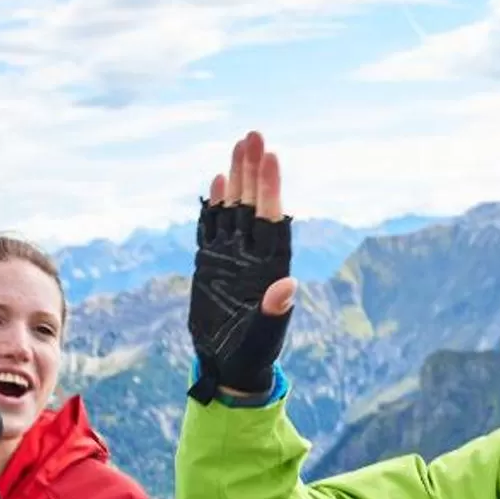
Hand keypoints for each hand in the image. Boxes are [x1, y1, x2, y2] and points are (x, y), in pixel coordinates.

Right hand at [189, 130, 297, 401]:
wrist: (230, 364)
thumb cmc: (254, 353)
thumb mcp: (264, 335)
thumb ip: (274, 311)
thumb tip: (288, 287)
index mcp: (270, 266)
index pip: (270, 218)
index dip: (270, 188)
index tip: (271, 157)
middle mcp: (251, 254)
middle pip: (252, 203)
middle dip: (253, 169)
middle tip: (254, 134)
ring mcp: (231, 255)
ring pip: (234, 207)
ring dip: (237, 177)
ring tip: (239, 144)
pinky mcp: (211, 262)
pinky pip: (212, 226)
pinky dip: (215, 204)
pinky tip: (218, 179)